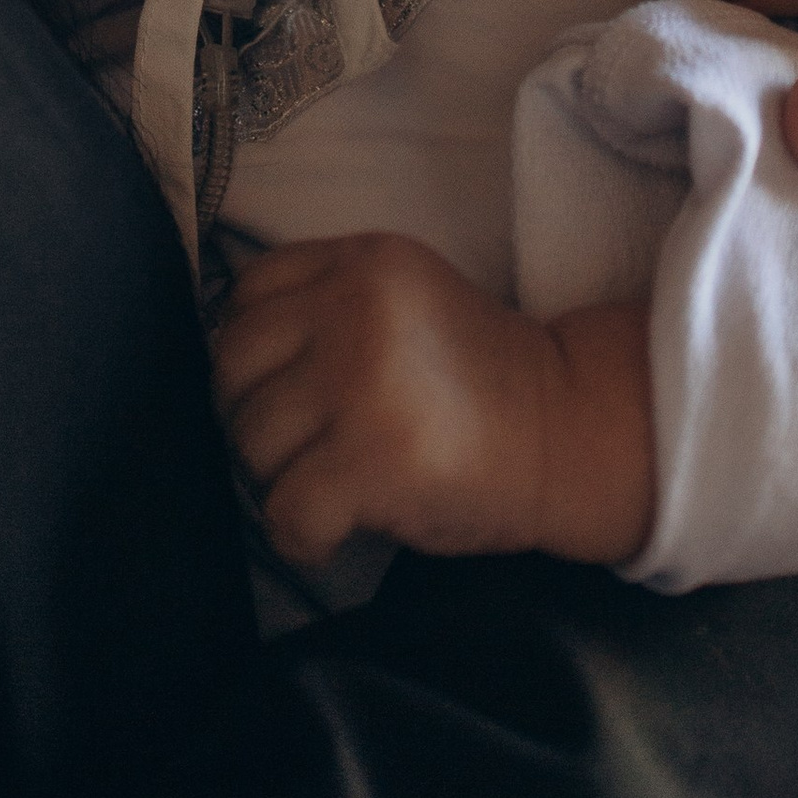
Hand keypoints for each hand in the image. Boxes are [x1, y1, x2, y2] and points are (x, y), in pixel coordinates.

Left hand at [211, 234, 655, 568]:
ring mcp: (362, 383)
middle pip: (233, 366)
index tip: (288, 386)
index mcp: (363, 261)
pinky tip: (335, 532)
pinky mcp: (371, 460)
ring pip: (250, 442)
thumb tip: (229, 361)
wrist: (568, 434)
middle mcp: (356, 308)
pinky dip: (301, 536)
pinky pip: (285, 511)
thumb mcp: (404, 303)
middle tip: (304, 446)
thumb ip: (328, 305)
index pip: (248, 293)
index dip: (255, 350)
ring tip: (332, 484)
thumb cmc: (478, 383)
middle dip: (255, 417)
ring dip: (279, 478)